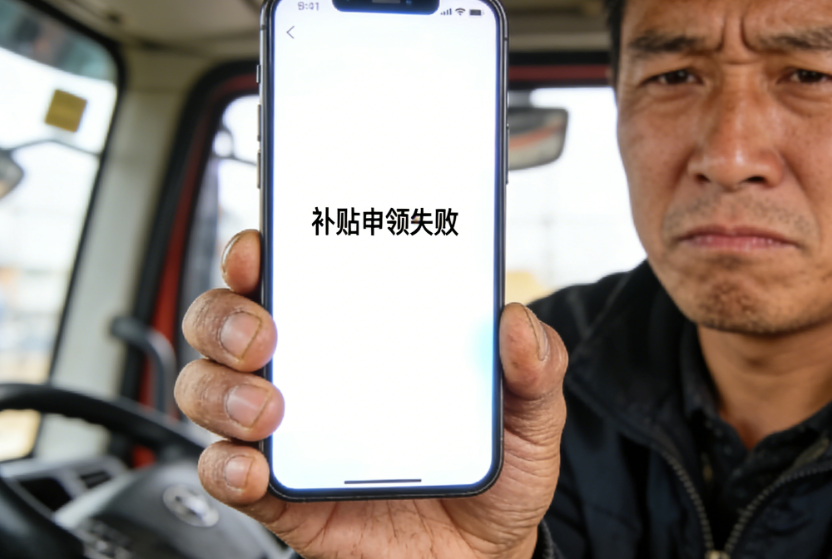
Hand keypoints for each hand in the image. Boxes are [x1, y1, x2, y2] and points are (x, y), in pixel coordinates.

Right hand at [175, 230, 567, 558]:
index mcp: (364, 335)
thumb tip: (516, 323)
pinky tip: (256, 465)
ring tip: (267, 408)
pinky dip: (227, 467)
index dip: (259, 253)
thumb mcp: (528, 413)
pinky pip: (230, 474)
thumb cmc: (492, 468)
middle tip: (263, 334)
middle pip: (228, 325)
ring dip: (220, 390)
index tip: (261, 247)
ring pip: (211, 391)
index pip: (294, 275)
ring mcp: (291, 433)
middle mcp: (313, 375)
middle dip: (226, 316)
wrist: (484, 554)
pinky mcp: (284, 494)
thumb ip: (535, 367)